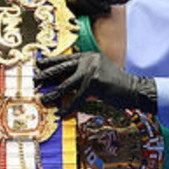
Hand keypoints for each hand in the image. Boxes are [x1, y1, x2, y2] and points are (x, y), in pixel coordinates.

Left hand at [35, 52, 156, 114]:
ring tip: (43, 100)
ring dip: (53, 94)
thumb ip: (81, 73)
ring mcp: (91, 70)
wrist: (133, 89)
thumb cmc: (114, 84)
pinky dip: (69, 107)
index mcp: (87, 55)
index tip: (37, 65)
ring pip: (66, 85)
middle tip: (34, 81)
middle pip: (61, 69)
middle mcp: (88, 60)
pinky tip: (62, 113)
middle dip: (46, 76)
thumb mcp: (97, 72)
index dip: (49, 62)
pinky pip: (76, 98)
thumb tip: (61, 82)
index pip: (64, 58)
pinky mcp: (95, 83)